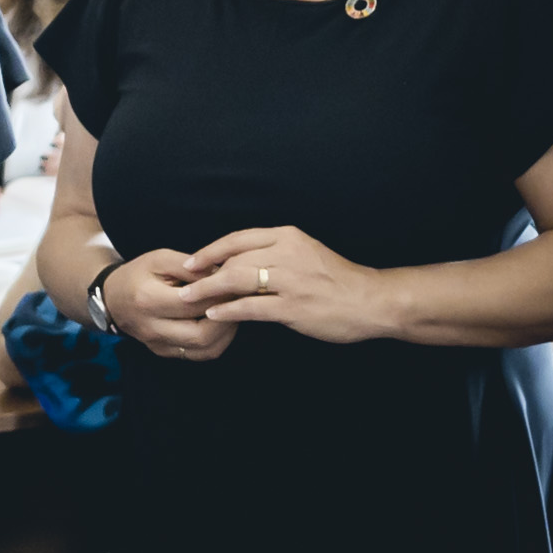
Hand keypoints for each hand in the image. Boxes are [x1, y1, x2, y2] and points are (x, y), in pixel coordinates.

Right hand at [97, 247, 234, 361]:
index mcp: (148, 300)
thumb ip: (191, 266)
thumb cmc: (138, 274)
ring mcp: (158, 345)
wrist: (112, 298)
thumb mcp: (160, 259)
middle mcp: (152, 328)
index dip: (220, 294)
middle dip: (228, 317)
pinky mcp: (165, 353)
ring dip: (227, 332)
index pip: (194, 304)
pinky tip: (222, 323)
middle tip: (240, 299)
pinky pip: (199, 355)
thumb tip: (222, 274)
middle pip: (202, 334)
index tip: (236, 283)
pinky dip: (217, 341)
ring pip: (205, 350)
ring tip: (234, 311)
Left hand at [180, 226, 387, 345]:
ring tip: (189, 300)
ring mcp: (289, 281)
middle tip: (183, 284)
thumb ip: (277, 253)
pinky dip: (228, 311)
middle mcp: (287, 254)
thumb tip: (241, 261)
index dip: (211, 250)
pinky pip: (250, 307)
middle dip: (204, 272)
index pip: (238, 238)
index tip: (192, 261)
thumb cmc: (338, 280)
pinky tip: (214, 315)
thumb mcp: (307, 253)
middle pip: (232, 258)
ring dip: (208, 290)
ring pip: (236, 280)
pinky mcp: (292, 307)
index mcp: (289, 237)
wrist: (370, 301)